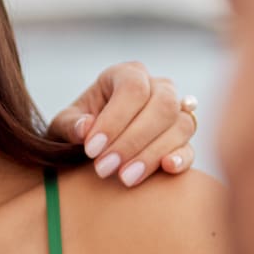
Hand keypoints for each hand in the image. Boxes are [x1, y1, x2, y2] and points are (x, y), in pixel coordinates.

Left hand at [52, 60, 199, 187]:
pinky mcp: (182, 140)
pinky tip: (166, 168)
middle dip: (132, 140)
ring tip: (124, 178)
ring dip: (152, 154)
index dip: (114, 120)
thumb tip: (84, 128)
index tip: (92, 149)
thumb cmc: (77, 129)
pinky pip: (190, 147)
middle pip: (162, 105)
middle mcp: (158, 87)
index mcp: (127, 74)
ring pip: (180, 125)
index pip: (132, 89)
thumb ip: (70, 124)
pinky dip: (181, 158)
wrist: (92, 148)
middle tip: (104, 169)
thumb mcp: (64, 124)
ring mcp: (175, 112)